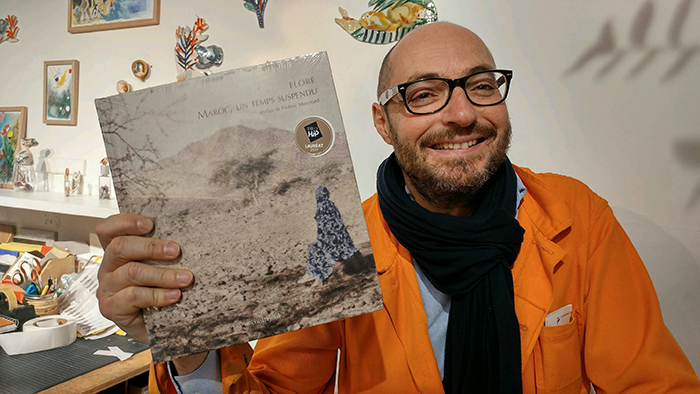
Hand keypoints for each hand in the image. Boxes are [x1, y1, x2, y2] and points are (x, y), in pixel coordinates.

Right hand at [96, 213, 192, 343]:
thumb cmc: (163, 293)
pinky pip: (134, 296)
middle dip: (151, 247)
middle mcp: (108, 268)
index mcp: (117, 254)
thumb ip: (164, 252)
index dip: (125, 222)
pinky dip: (157, 295)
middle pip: (119, 247)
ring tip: (185, 278)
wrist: (165, 326)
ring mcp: (107, 289)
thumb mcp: (163, 267)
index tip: (150, 224)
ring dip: (162, 274)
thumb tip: (187, 236)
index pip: (108, 229)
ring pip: (131, 272)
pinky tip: (174, 296)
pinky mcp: (111, 308)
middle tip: (176, 251)